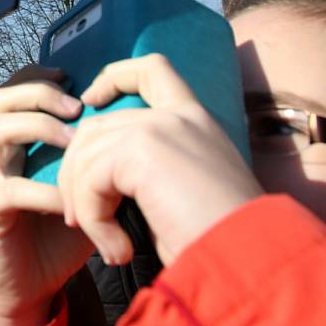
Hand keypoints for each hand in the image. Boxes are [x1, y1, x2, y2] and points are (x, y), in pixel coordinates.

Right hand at [0, 66, 93, 325]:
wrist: (32, 289)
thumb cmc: (64, 236)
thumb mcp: (90, 190)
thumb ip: (104, 162)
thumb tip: (142, 132)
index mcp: (23, 142)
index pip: (21, 89)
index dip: (44, 76)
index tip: (77, 78)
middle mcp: (2, 153)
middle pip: (4, 98)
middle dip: (42, 93)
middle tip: (78, 106)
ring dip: (40, 128)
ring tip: (74, 139)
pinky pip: (11, 188)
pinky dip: (45, 190)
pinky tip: (71, 201)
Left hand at [58, 54, 262, 266]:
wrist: (249, 257)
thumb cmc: (221, 240)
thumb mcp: (186, 192)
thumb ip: (148, 171)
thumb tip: (96, 178)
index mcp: (196, 120)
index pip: (152, 68)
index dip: (113, 77)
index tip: (91, 101)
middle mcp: (179, 115)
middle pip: (98, 122)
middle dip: (75, 169)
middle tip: (80, 218)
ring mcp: (162, 128)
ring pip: (87, 152)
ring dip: (83, 204)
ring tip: (108, 245)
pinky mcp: (143, 151)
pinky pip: (90, 181)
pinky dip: (94, 220)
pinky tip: (119, 250)